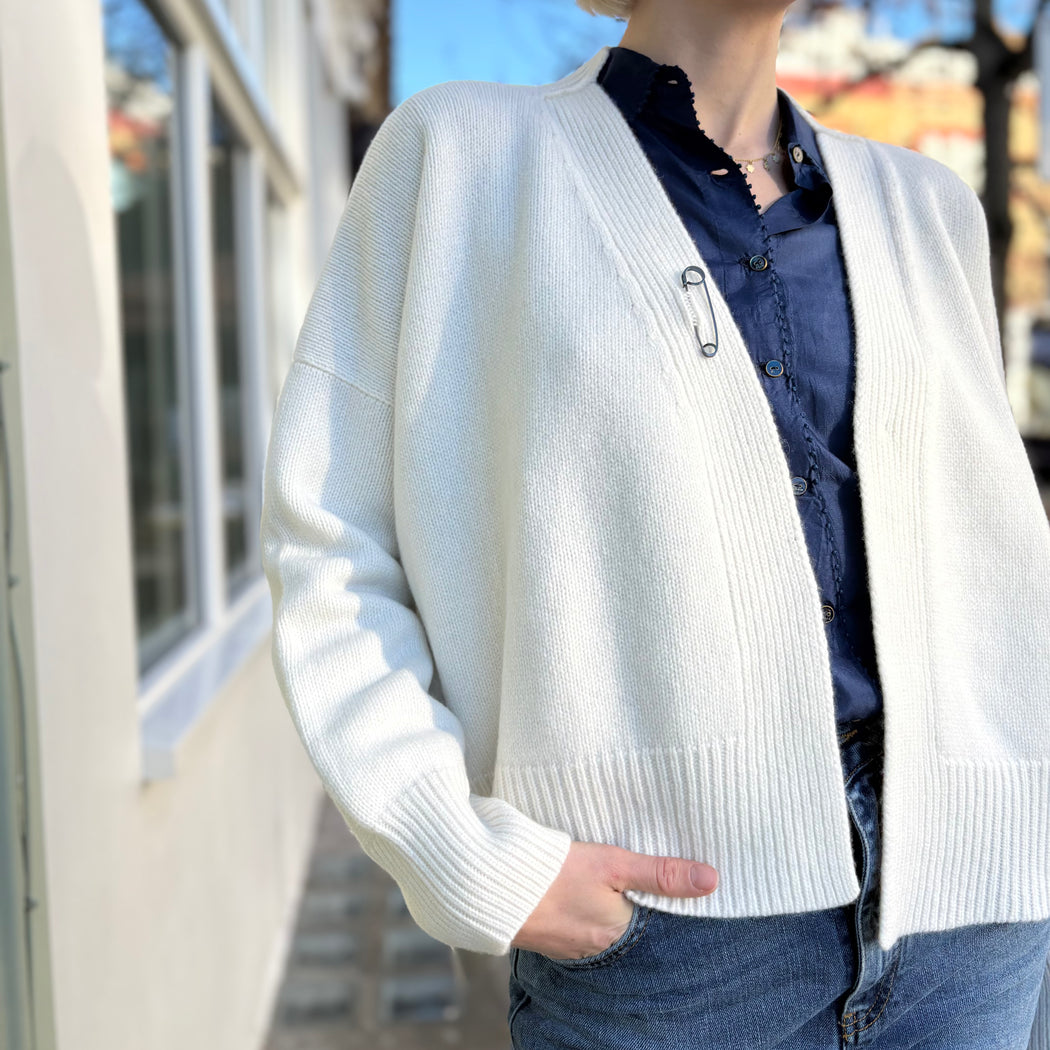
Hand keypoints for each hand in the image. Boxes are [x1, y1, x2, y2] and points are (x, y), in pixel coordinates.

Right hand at [509, 840, 718, 959]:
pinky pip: (574, 925)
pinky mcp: (547, 935)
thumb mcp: (613, 864)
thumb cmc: (553, 874)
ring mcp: (568, 944)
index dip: (660, 902)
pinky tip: (575, 891)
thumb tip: (711, 880)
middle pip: (625, 925)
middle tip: (629, 879)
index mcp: (617, 933)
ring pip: (599, 925)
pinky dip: (579, 909)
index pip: (652, 922)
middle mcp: (596, 948)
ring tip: (602, 883)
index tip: (666, 886)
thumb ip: (660, 873)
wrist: (493, 885)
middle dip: (630, 905)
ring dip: (602, 907)